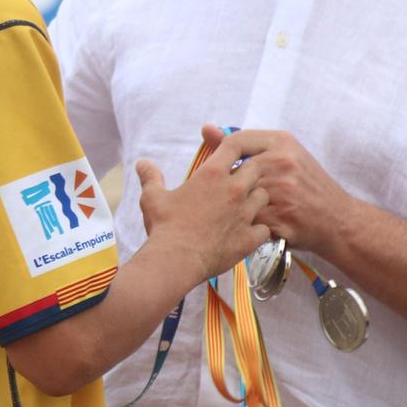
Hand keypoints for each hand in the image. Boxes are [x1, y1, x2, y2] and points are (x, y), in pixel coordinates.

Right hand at [137, 124, 270, 282]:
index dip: (233, 148)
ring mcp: (245, 214)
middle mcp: (234, 190)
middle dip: (248, 173)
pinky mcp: (250, 237)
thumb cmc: (164, 225)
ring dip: (255, 199)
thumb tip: (141, 163)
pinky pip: (265, 228)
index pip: (233, 147)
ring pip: (264, 197)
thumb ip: (150, 177)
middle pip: (256, 169)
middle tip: (235, 182)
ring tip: (243, 206)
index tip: (229, 156)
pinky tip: (247, 232)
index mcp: (212, 174)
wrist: (175, 260)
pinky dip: (258, 229)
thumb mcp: (152, 197)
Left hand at [218, 128, 359, 259]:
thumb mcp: (284, 155)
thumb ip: (245, 144)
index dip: (224, 158)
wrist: (339, 221)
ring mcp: (282, 189)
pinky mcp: (280, 216)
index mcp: (282, 142)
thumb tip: (206, 129)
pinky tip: (253, 224)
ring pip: (236, 196)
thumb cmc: (306, 186)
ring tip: (241, 210)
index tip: (227, 171)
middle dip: (229, 186)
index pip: (234, 141)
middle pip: (233, 170)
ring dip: (234, 206)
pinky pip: (246, 219)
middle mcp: (282, 161)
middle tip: (231, 195)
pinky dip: (245, 224)